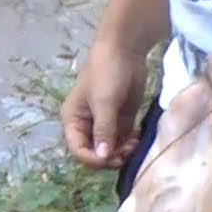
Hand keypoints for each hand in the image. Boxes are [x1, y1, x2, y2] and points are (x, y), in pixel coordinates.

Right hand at [60, 41, 148, 169]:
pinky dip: (130, 144)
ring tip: (135, 143)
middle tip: (127, 151)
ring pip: (112, 150)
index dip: (93, 160)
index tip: (111, 159)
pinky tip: (138, 138)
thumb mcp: (104, 102)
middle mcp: (87, 125)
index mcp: (73, 120)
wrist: (125, 51)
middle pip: (96, 153)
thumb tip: (103, 157)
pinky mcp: (122, 121)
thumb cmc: (107, 73)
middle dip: (111, 157)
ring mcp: (105, 124)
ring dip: (123, 152)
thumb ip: (104, 130)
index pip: (78, 150)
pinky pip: (124, 141)